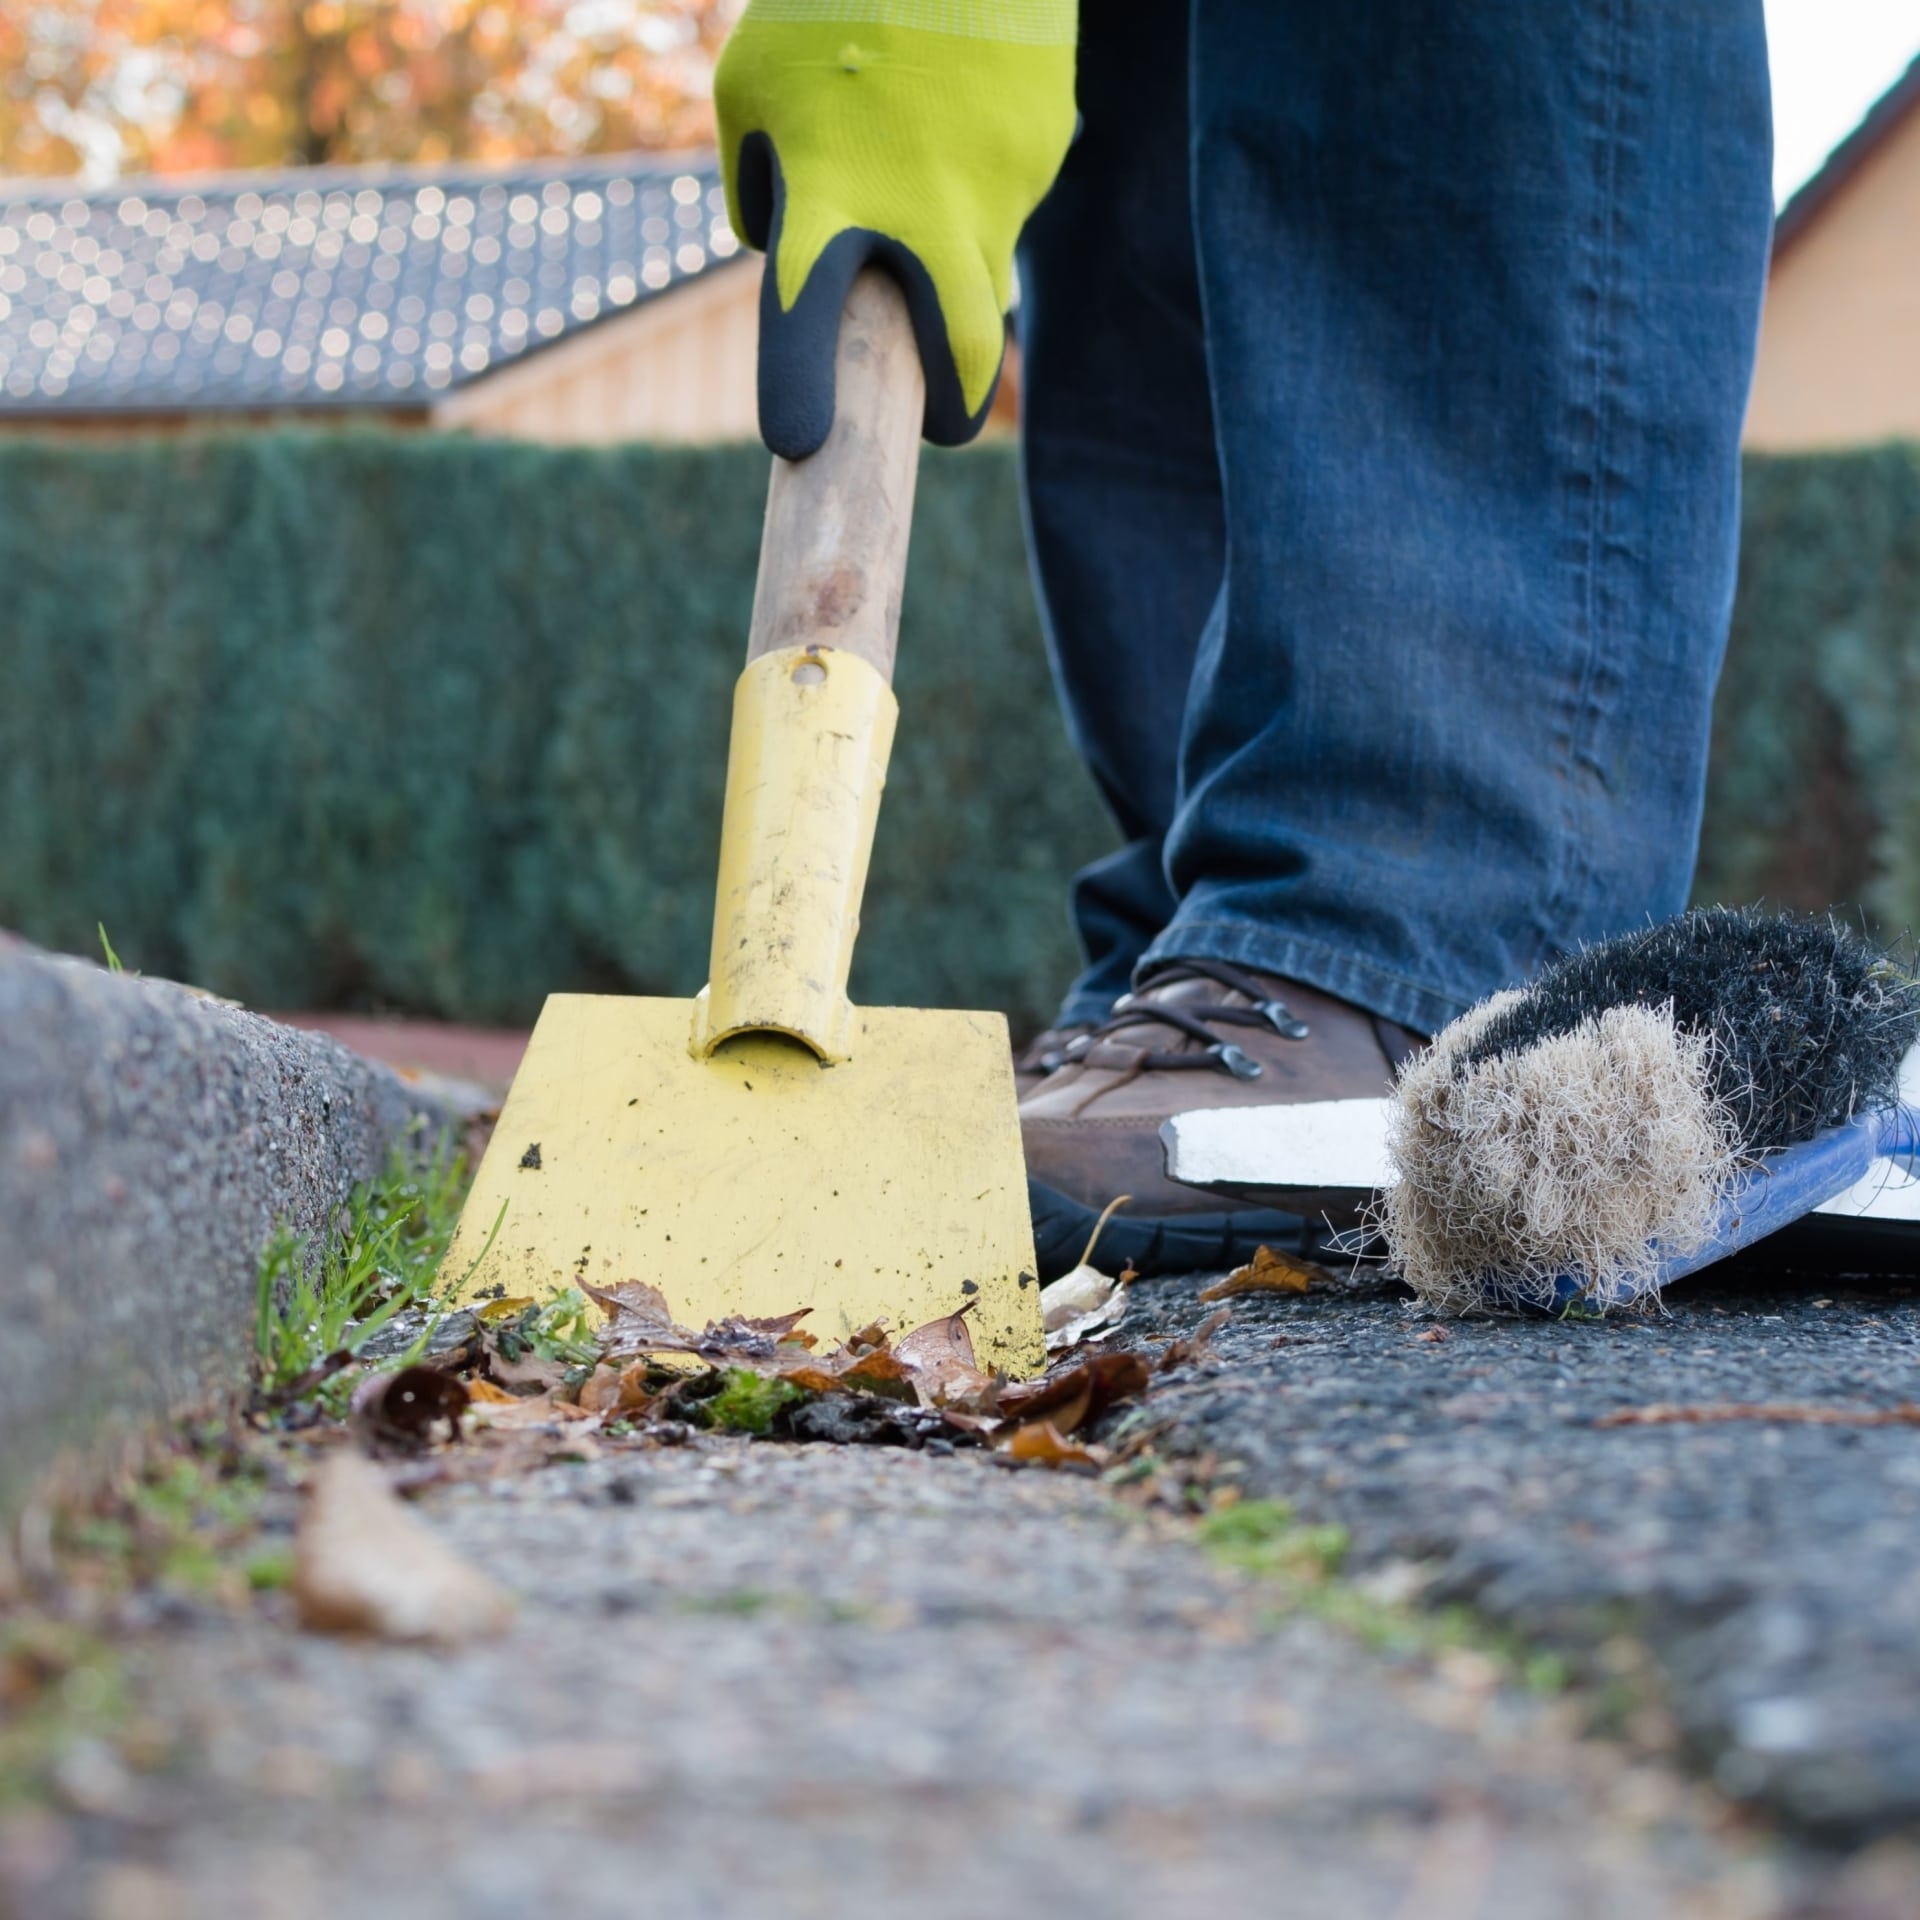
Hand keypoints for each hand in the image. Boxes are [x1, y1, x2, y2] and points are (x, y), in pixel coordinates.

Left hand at [716, 0, 1076, 458]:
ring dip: (953, 261)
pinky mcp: (1038, 159)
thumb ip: (754, 182)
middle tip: (942, 421)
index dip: (800, 385)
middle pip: (957, 349)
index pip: (805, 316)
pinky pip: (1001, 203)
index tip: (797, 443)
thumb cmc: (829, 1)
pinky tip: (955, 116)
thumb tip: (778, 247)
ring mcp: (994, 187)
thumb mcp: (752, 81)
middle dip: (954, 402)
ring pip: (981, 269)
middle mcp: (922, 207)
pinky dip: (973, 181)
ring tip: (922, 173)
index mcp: (830, 189)